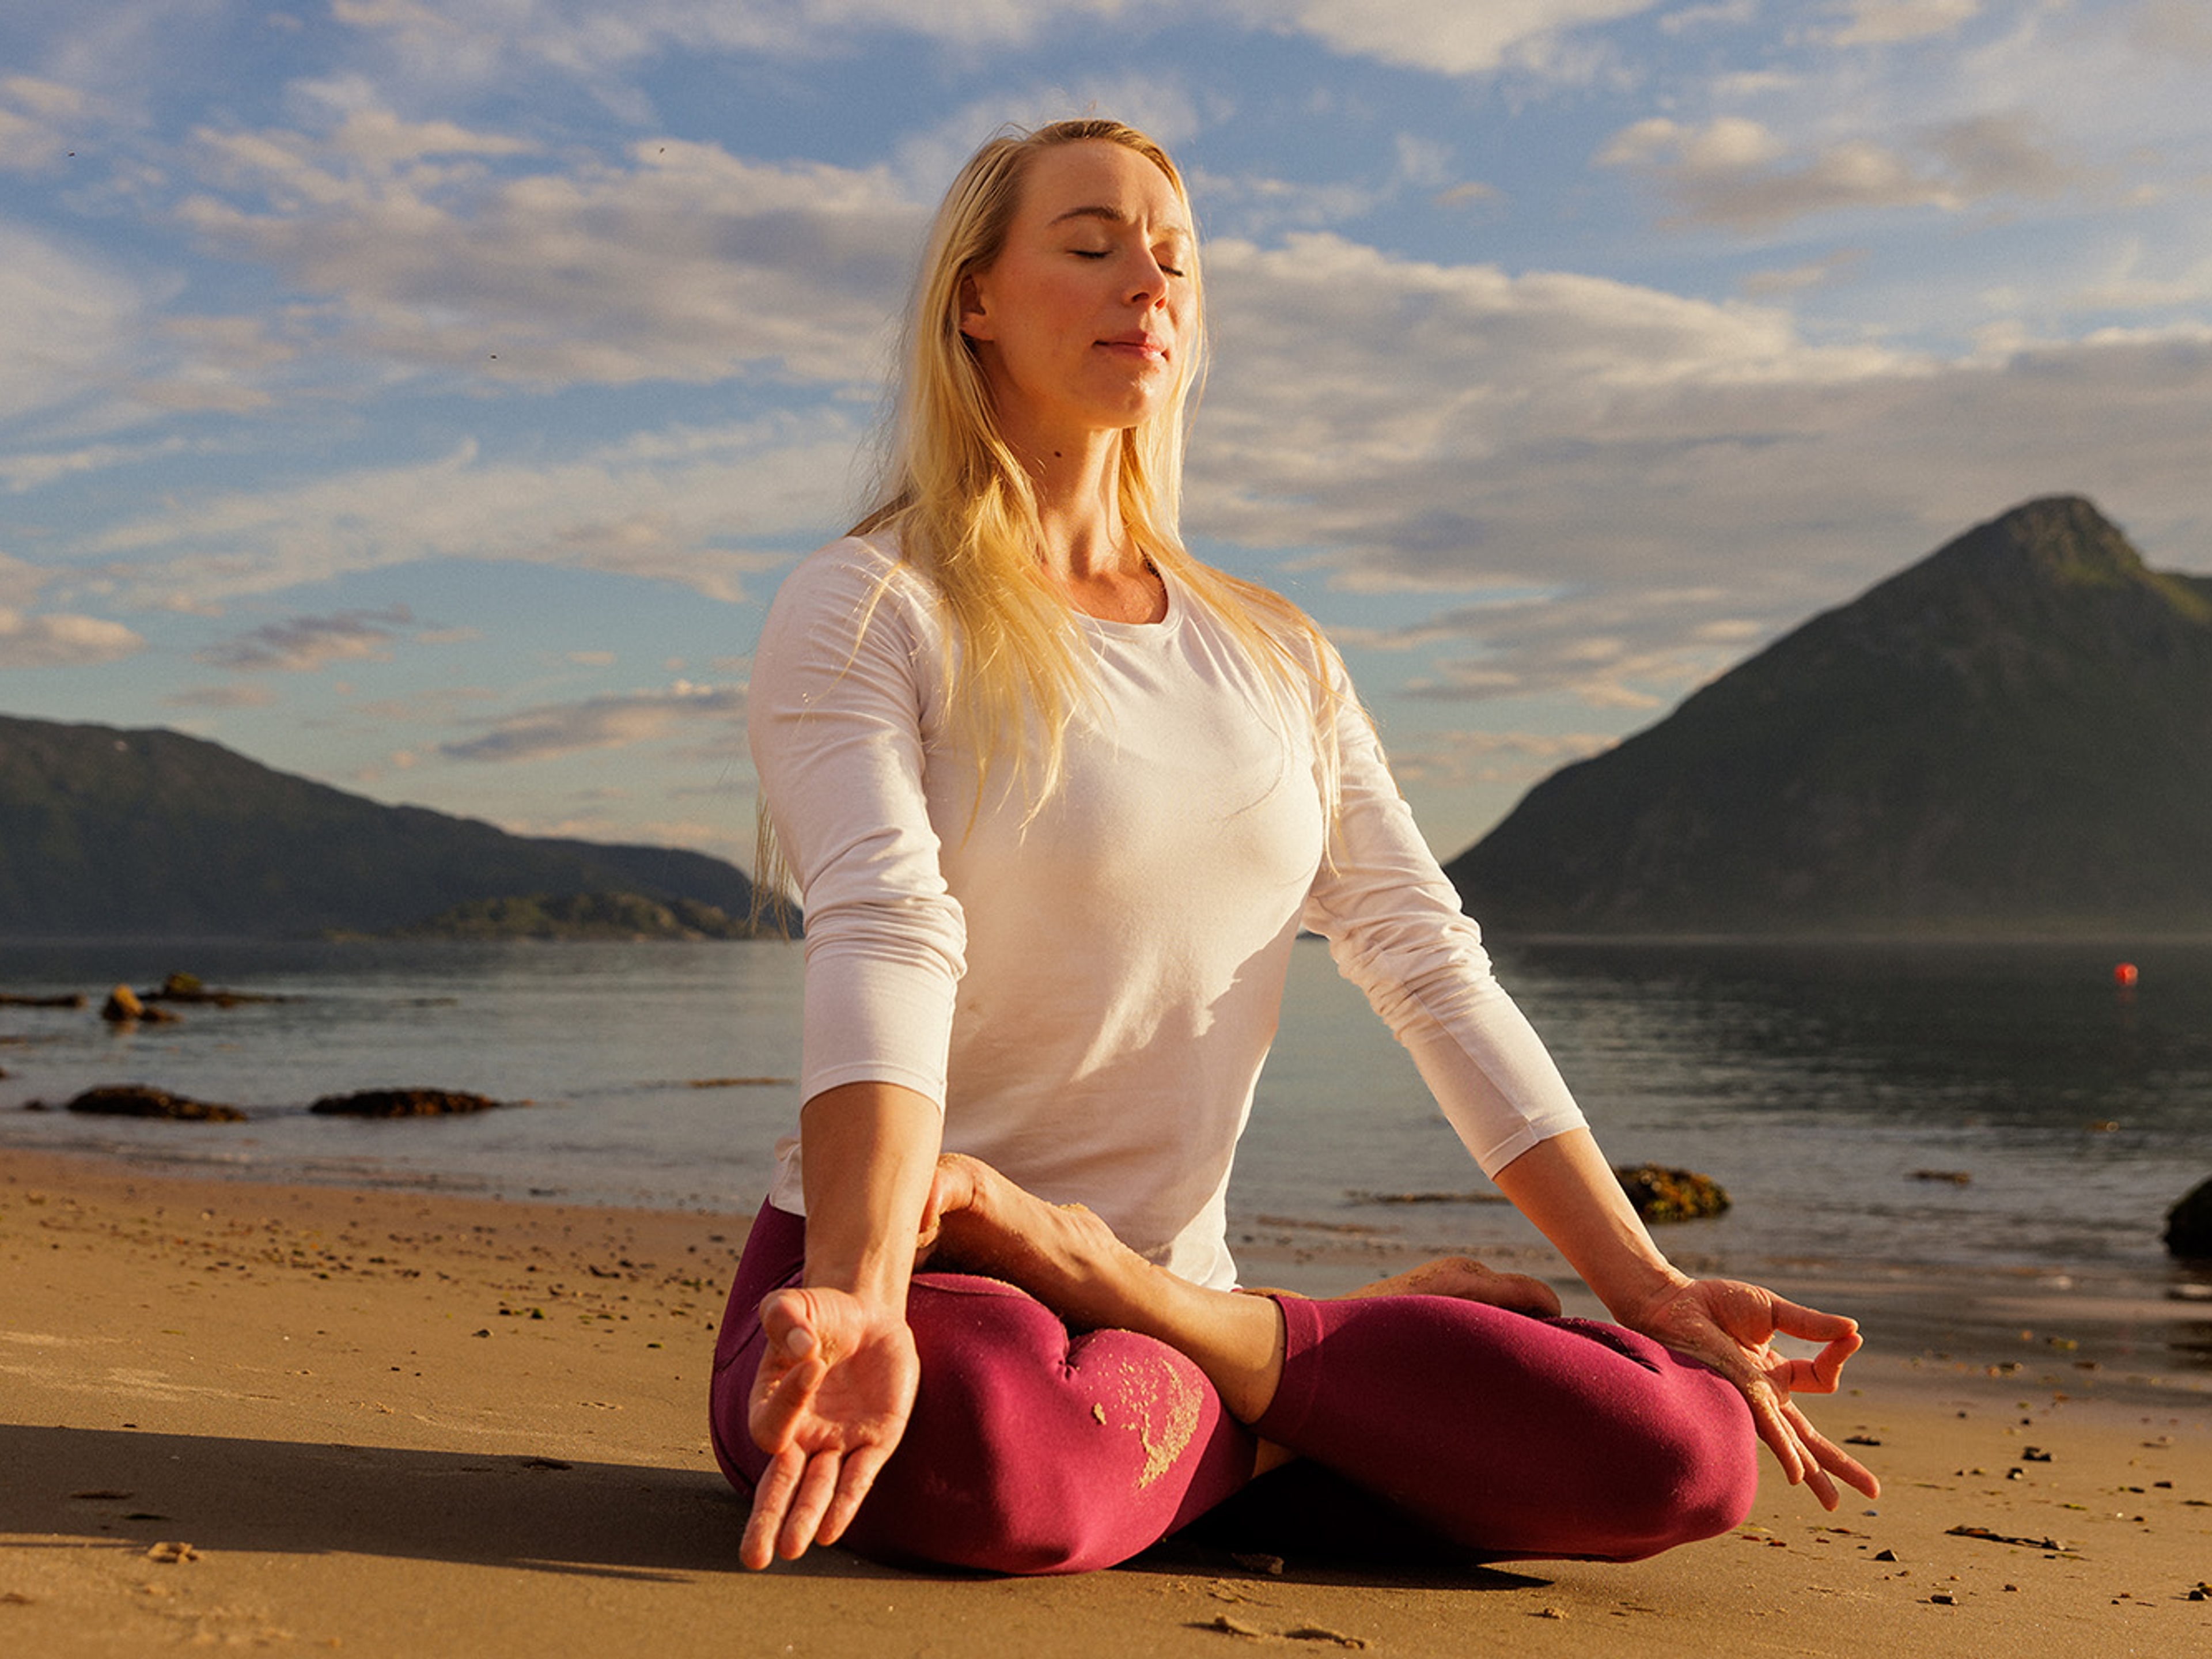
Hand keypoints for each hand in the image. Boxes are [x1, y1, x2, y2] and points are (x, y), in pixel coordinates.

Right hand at [740, 1285, 918, 1568]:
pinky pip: (858, 1478)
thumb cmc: (820, 1314)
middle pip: (779, 1485)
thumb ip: (783, 1316)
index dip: (791, 1399)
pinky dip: (846, 1503)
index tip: (812, 1360)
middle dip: (767, 1519)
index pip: (773, 1423)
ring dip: (805, 1517)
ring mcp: (836, 1441)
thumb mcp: (793, 1305)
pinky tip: (832, 1530)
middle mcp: (800, 1434)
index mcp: (771, 1404)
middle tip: (753, 1558)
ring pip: (816, 1490)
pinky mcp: (874, 1440)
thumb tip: (801, 1346)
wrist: (866, 1316)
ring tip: (794, 1550)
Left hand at [1626, 1277, 1879, 1510]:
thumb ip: (1810, 1324)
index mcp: (1776, 1375)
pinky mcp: (1737, 1396)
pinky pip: (1768, 1427)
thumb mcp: (1772, 1310)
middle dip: (1841, 1465)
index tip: (1853, 1338)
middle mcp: (1766, 1396)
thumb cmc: (1714, 1304)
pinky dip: (1786, 1450)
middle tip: (1874, 1492)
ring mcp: (1752, 1400)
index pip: (1823, 1379)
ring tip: (1835, 1505)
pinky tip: (1799, 1475)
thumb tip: (1854, 1329)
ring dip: (1818, 1473)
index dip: (1840, 1358)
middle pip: (1811, 1438)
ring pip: (1793, 1444)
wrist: (1672, 1302)